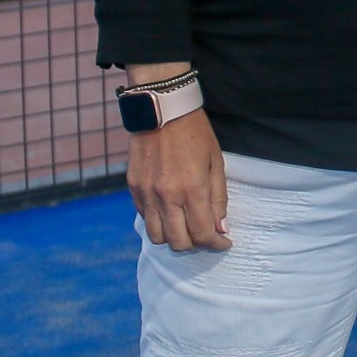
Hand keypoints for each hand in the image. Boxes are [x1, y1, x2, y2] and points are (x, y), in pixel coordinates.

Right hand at [128, 110, 230, 253]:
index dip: (216, 244)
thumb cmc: (196, 135)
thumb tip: (221, 228)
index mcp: (192, 190)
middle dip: (196, 245)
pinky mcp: (133, 189)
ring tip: (187, 228)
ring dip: (174, 238)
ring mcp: (146, 195)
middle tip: (207, 236)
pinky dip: (158, 223)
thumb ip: (218, 199)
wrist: (162, 112)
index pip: (202, 234)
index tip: (224, 243)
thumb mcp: (217, 163)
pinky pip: (145, 219)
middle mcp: (166, 197)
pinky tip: (170, 213)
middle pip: (178, 242)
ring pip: (157, 237)